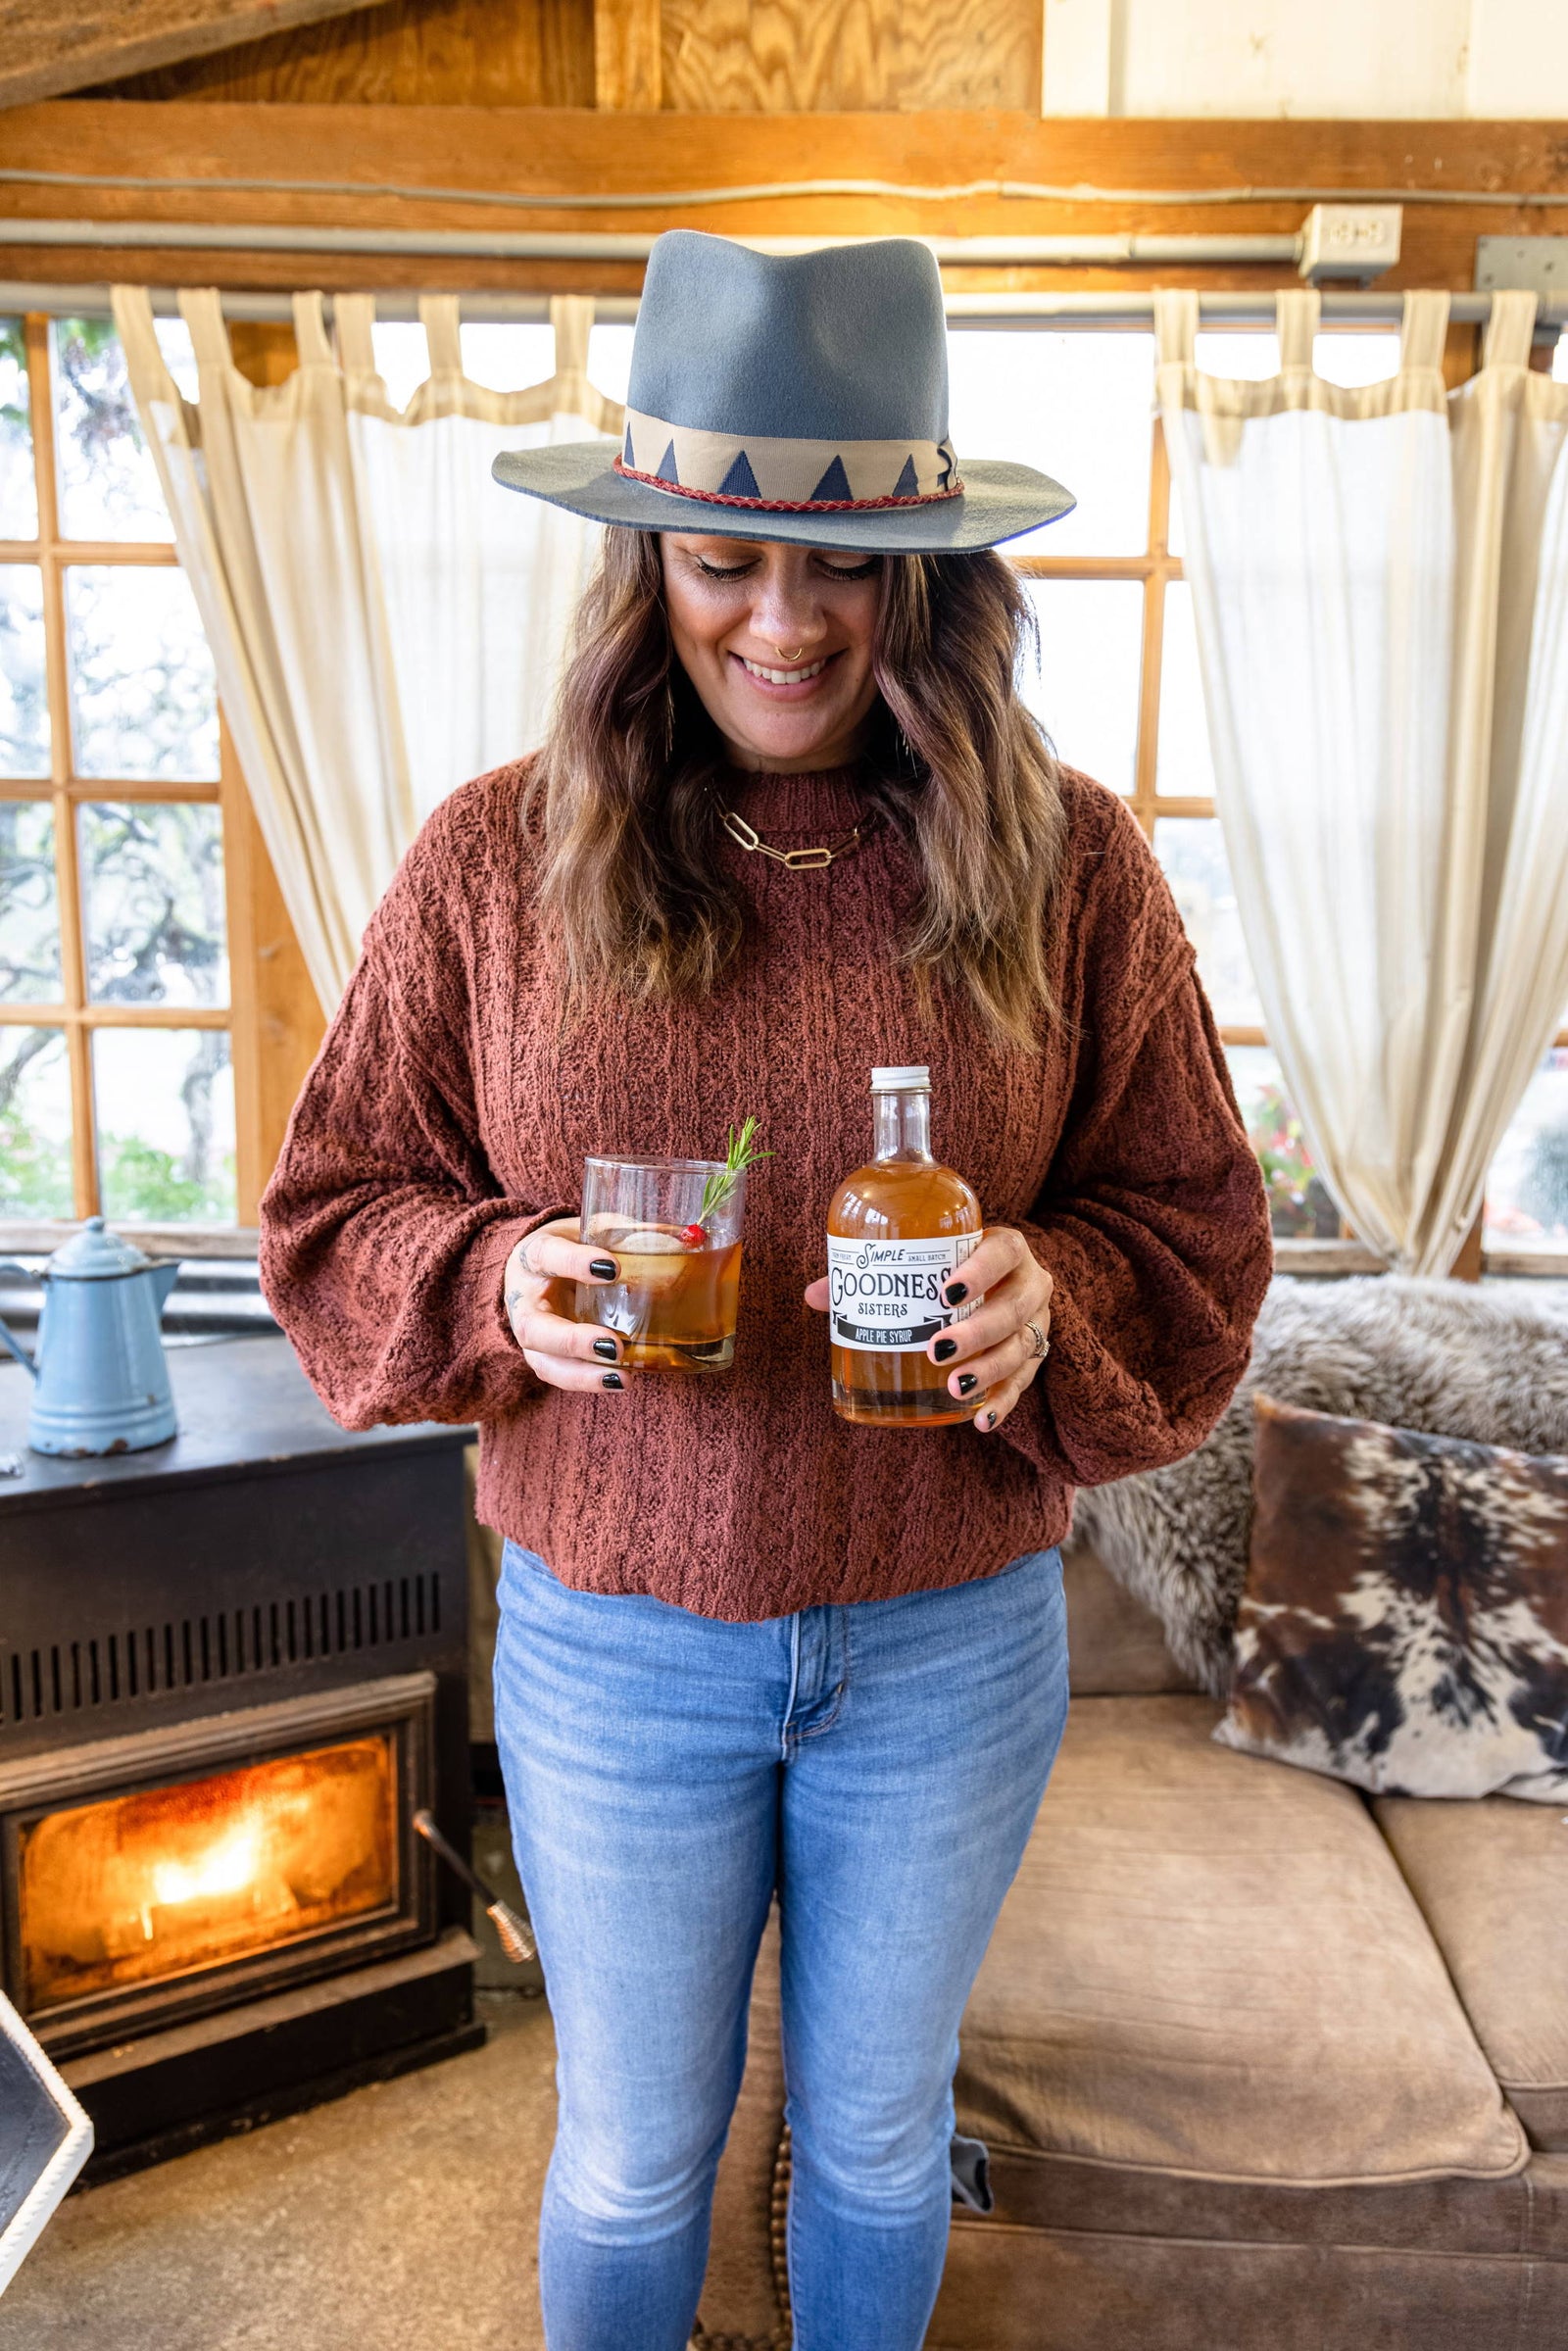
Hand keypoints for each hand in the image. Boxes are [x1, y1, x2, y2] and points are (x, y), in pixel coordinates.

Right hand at [503, 1218, 627, 1394]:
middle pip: (533, 1327)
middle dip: (572, 1340)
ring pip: (543, 1361)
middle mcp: (523, 1298)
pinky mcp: (542, 1355)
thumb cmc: (573, 1245)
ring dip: (582, 1374)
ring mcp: (530, 1332)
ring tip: (621, 1377)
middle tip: (613, 1345)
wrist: (538, 1267)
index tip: (611, 1268)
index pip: (547, 1256)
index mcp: (534, 1255)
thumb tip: (687, 1238)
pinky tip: (620, 1381)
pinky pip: (558, 1375)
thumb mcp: (593, 1228)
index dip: (574, 1263)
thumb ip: (627, 1232)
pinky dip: (588, 1382)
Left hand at [803, 1225, 1052, 1433]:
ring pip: (1020, 1349)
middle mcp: (1030, 1285)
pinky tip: (979, 1420)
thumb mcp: (928, 1262)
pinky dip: (1001, 1404)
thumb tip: (817, 1296)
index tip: (946, 1292)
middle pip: (1012, 1308)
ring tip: (953, 1387)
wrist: (1005, 1285)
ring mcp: (1036, 1324)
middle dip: (977, 1332)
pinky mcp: (1031, 1360)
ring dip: (987, 1371)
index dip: (981, 1270)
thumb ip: (878, 1275)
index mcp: (1006, 1251)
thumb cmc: (954, 1269)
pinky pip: (1021, 1385)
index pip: (1004, 1251)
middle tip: (937, 1350)